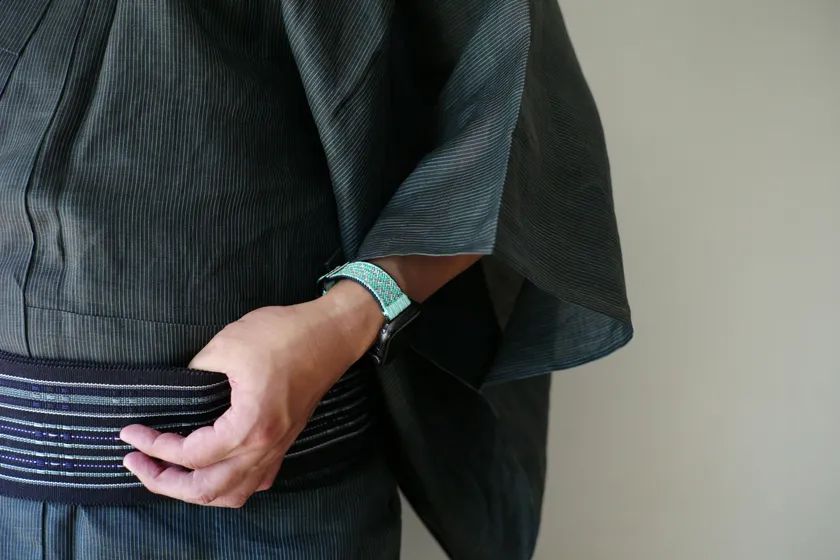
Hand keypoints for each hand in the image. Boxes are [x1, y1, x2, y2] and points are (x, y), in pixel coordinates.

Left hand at [120, 281, 381, 507]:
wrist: (332, 334)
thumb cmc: (285, 334)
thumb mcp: (228, 344)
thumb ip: (196, 373)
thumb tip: (179, 391)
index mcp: (250, 426)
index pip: (191, 454)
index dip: (154, 446)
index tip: (130, 433)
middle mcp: (265, 447)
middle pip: (206, 489)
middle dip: (163, 482)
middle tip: (136, 463)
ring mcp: (278, 448)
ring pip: (232, 494)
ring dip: (195, 492)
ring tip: (169, 474)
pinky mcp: (286, 441)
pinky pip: (256, 482)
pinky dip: (229, 486)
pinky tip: (215, 471)